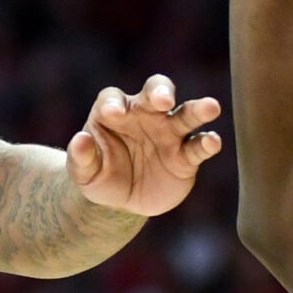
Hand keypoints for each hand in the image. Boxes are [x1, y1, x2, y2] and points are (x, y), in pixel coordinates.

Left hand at [67, 76, 223, 215]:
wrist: (121, 201)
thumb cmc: (100, 176)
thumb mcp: (83, 172)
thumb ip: (81, 157)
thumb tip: (80, 140)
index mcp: (114, 111)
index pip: (113, 98)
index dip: (113, 103)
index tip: (114, 114)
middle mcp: (145, 115)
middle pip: (156, 91)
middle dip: (161, 92)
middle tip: (163, 99)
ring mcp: (168, 133)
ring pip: (186, 114)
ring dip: (199, 109)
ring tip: (211, 106)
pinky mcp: (185, 157)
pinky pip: (197, 146)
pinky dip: (207, 143)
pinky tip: (213, 142)